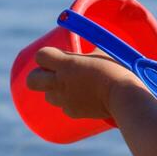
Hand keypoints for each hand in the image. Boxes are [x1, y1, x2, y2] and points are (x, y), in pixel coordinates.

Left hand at [25, 47, 143, 120]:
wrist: (124, 97)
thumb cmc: (116, 70)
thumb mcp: (103, 52)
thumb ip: (91, 49)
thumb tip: (91, 42)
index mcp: (66, 64)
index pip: (40, 56)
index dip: (45, 55)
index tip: (53, 55)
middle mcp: (60, 82)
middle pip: (32, 80)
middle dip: (38, 75)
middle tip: (51, 72)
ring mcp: (65, 100)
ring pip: (47, 96)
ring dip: (53, 90)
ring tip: (67, 86)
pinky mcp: (73, 112)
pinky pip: (63, 107)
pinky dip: (68, 103)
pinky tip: (79, 99)